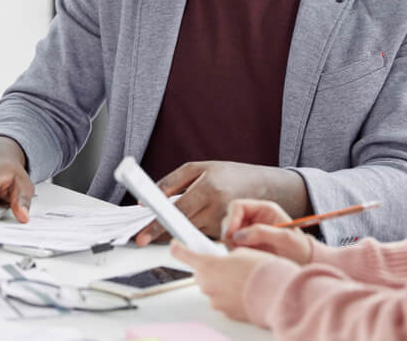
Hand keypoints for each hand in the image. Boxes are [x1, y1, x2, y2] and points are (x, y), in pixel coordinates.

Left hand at [135, 161, 308, 245]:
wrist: (265, 187)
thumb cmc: (230, 175)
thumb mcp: (200, 168)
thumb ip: (172, 182)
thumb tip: (148, 199)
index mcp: (208, 188)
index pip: (177, 211)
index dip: (158, 224)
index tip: (142, 235)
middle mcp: (216, 209)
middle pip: (180, 226)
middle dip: (160, 232)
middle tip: (141, 237)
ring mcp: (222, 224)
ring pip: (190, 231)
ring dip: (178, 229)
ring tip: (181, 216)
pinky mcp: (225, 234)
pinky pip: (201, 234)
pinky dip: (194, 229)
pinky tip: (201, 218)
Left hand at [170, 240, 280, 323]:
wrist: (276, 292)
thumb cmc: (262, 270)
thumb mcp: (242, 251)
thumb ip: (226, 256)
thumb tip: (225, 262)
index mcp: (208, 265)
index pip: (183, 254)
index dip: (178, 248)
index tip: (175, 245)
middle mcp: (207, 285)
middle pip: (201, 274)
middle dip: (211, 269)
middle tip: (228, 265)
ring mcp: (216, 301)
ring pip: (213, 288)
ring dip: (222, 283)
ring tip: (242, 279)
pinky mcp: (226, 312)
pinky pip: (223, 300)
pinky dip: (231, 295)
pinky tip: (245, 290)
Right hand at [221, 199, 312, 264]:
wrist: (304, 263)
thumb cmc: (298, 248)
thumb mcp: (284, 238)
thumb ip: (262, 233)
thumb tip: (237, 236)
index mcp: (264, 209)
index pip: (238, 206)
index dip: (232, 218)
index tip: (231, 235)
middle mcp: (254, 217)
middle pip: (230, 218)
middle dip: (230, 232)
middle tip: (235, 247)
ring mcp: (249, 230)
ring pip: (229, 232)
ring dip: (231, 242)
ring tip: (246, 253)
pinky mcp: (247, 244)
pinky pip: (232, 244)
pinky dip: (234, 250)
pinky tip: (246, 256)